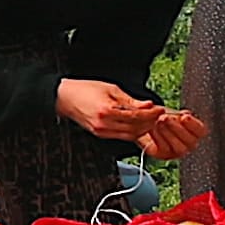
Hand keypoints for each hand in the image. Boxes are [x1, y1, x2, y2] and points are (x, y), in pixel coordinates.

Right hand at [57, 79, 202, 161]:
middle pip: (136, 129)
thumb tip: (148, 105)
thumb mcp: (111, 89)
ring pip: (131, 135)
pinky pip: (122, 136)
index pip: (137, 117)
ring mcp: (102, 132)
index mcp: (107, 111)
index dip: (151, 114)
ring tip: (151, 120)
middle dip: (150, 123)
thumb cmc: (85, 89)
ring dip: (143, 129)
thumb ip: (131, 100)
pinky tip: (138, 125)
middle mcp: (104, 124)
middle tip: (159, 115)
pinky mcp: (101, 134)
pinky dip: (133, 131)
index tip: (160, 108)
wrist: (64, 97)